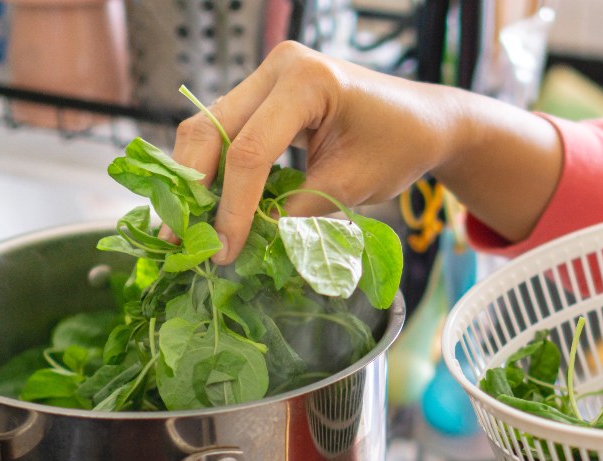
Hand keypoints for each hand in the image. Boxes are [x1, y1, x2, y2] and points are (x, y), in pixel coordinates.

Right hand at [171, 41, 560, 263]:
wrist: (424, 119)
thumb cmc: (400, 145)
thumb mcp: (352, 186)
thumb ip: (300, 213)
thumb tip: (252, 244)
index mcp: (307, 81)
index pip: (251, 151)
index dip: (234, 207)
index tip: (226, 250)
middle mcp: (278, 68)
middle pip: (210, 129)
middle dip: (193, 187)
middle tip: (178, 240)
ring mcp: (267, 77)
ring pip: (208, 129)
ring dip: (195, 180)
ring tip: (186, 229)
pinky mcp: (264, 95)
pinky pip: (226, 132)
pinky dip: (215, 170)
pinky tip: (207, 207)